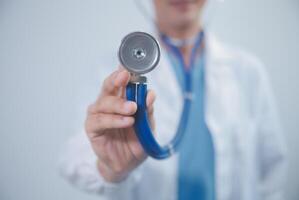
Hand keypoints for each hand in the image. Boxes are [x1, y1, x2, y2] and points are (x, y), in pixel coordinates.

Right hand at [85, 68, 155, 182]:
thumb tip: (150, 94)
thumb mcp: (148, 125)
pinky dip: (113, 119)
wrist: (127, 163)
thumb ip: (148, 110)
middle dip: (116, 79)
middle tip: (125, 77)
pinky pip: (100, 120)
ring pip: (104, 102)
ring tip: (132, 109)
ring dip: (118, 104)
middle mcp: (108, 103)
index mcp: (121, 98)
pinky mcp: (92, 128)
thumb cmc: (136, 141)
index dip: (123, 71)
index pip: (121, 81)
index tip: (129, 65)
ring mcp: (98, 114)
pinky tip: (126, 121)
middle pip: (108, 86)